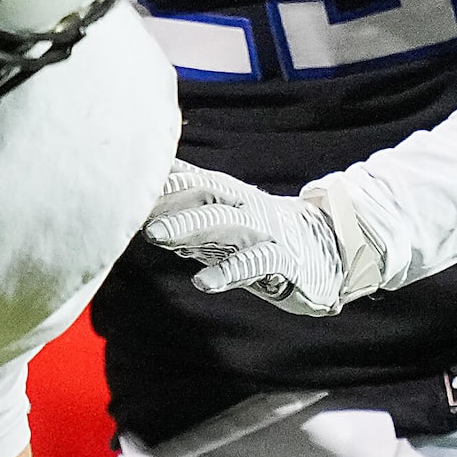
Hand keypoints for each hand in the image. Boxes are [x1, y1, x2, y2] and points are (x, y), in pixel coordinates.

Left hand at [143, 161, 364, 316]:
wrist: (334, 250)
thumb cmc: (264, 236)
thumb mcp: (224, 221)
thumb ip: (186, 213)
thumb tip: (137, 205)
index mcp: (231, 196)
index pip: (192, 179)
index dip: (160, 176)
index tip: (122, 173)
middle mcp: (246, 207)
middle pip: (204, 193)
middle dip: (168, 194)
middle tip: (130, 202)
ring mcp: (266, 230)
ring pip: (224, 222)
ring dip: (188, 226)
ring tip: (155, 235)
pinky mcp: (283, 259)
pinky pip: (254, 263)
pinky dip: (227, 273)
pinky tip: (202, 283)